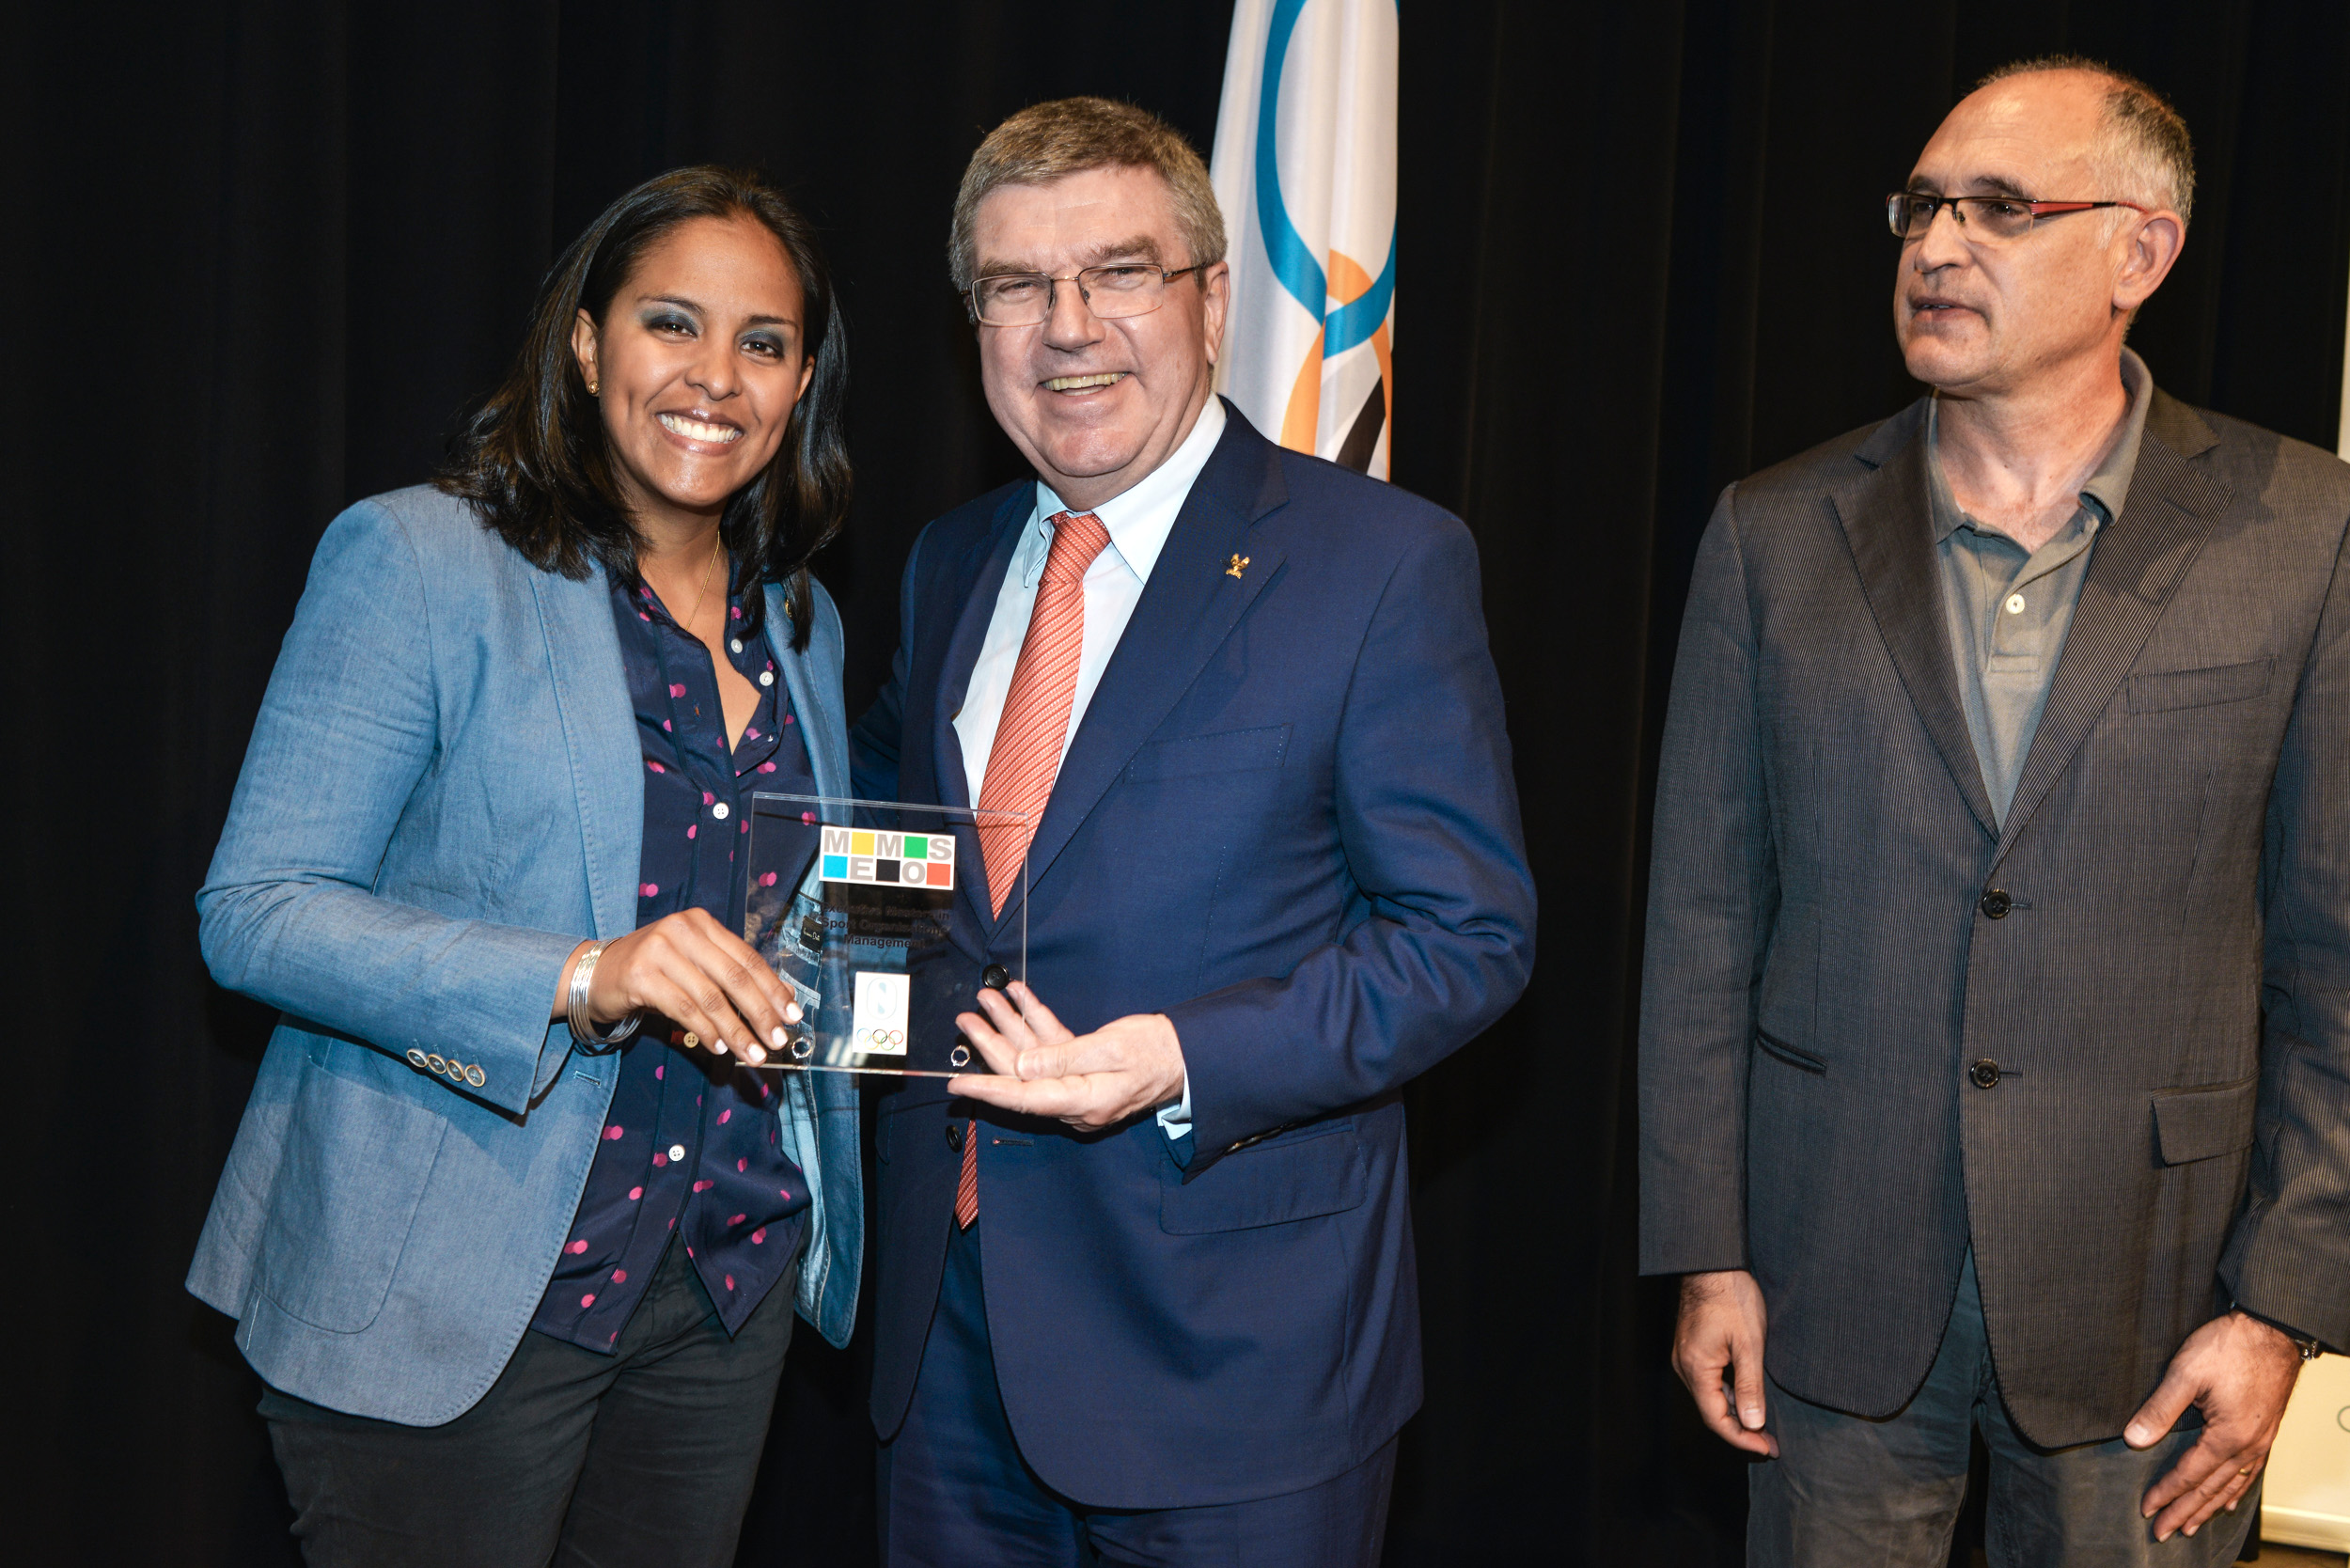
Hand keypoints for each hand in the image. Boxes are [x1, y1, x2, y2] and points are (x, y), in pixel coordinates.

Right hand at [557, 910, 799, 1069]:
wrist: (594, 973)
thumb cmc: (651, 971)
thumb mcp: (692, 964)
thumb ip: (727, 976)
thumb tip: (775, 1003)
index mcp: (702, 923)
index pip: (748, 958)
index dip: (773, 988)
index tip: (792, 1014)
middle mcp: (683, 930)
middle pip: (735, 977)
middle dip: (761, 1012)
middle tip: (777, 1040)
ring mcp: (660, 950)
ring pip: (711, 998)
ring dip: (736, 1031)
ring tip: (753, 1053)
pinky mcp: (641, 976)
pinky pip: (685, 1009)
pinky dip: (707, 1032)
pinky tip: (720, 1047)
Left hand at [947, 981, 1185, 1131]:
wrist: (1189, 1056)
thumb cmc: (1157, 1051)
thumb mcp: (1111, 1048)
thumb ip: (1063, 1059)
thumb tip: (1020, 1068)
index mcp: (1082, 1100)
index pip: (1023, 1097)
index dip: (986, 1089)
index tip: (956, 1084)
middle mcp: (1075, 1100)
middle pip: (1021, 1075)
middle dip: (991, 1045)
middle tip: (966, 1019)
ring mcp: (1079, 1087)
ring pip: (1034, 1059)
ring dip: (1010, 1027)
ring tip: (987, 1000)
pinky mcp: (1085, 1072)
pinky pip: (1053, 1050)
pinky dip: (1037, 1024)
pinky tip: (1021, 998)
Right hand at [1673, 1269, 1777, 1457]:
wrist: (1713, 1264)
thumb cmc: (1731, 1298)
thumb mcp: (1749, 1344)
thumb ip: (1750, 1386)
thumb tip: (1754, 1424)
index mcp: (1696, 1368)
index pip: (1716, 1419)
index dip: (1743, 1439)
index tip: (1768, 1448)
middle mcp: (1685, 1366)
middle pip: (1711, 1411)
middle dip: (1742, 1430)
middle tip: (1771, 1442)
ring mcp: (1686, 1356)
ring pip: (1710, 1397)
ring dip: (1736, 1413)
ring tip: (1764, 1424)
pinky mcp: (1691, 1348)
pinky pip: (1709, 1381)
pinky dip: (1728, 1394)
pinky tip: (1747, 1396)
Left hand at [2128, 1310, 2303, 1540]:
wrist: (2272, 1329)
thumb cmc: (2230, 1346)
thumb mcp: (2185, 1373)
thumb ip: (2159, 1410)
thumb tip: (2134, 1440)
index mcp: (2227, 1436)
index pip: (2189, 1475)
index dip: (2166, 1493)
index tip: (2147, 1510)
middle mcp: (2248, 1446)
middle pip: (2211, 1489)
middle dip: (2185, 1511)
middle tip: (2164, 1532)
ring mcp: (2260, 1440)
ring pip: (2232, 1485)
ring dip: (2209, 1507)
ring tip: (2192, 1525)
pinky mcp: (2265, 1430)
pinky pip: (2250, 1472)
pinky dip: (2236, 1490)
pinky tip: (2230, 1499)